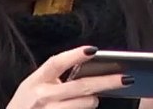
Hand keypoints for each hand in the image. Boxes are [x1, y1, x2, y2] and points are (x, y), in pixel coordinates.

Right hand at [6, 46, 132, 108]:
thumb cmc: (26, 106)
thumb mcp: (33, 87)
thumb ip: (53, 77)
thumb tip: (89, 64)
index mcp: (35, 81)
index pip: (56, 63)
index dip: (75, 55)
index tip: (94, 50)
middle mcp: (41, 97)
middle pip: (81, 86)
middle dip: (107, 81)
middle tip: (126, 77)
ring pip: (86, 103)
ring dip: (93, 100)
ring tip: (91, 98)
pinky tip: (83, 107)